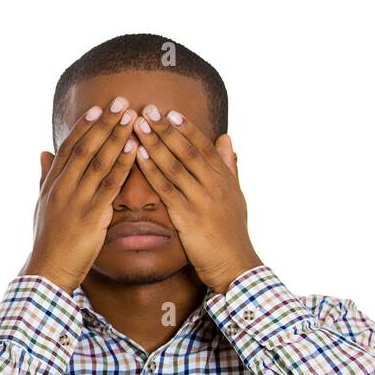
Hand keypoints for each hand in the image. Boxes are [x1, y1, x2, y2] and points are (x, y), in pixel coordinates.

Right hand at [21, 96, 138, 291]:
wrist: (47, 270)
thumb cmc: (48, 241)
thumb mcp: (41, 205)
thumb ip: (44, 177)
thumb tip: (42, 152)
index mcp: (52, 184)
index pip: (68, 147)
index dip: (84, 126)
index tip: (97, 108)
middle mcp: (62, 187)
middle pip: (85, 147)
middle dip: (104, 123)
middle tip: (121, 102)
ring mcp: (76, 200)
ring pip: (98, 161)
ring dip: (117, 137)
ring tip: (132, 117)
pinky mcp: (91, 215)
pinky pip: (110, 184)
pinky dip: (123, 164)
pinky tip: (136, 149)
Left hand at [131, 105, 260, 293]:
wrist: (235, 266)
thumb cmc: (231, 234)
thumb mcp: (235, 196)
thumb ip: (229, 166)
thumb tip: (226, 138)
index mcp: (225, 179)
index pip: (204, 146)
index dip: (186, 128)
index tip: (169, 111)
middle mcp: (215, 184)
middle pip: (188, 150)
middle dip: (166, 129)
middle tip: (148, 109)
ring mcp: (202, 199)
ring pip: (175, 165)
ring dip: (155, 143)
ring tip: (138, 125)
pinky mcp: (188, 216)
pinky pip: (166, 188)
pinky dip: (152, 169)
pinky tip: (138, 155)